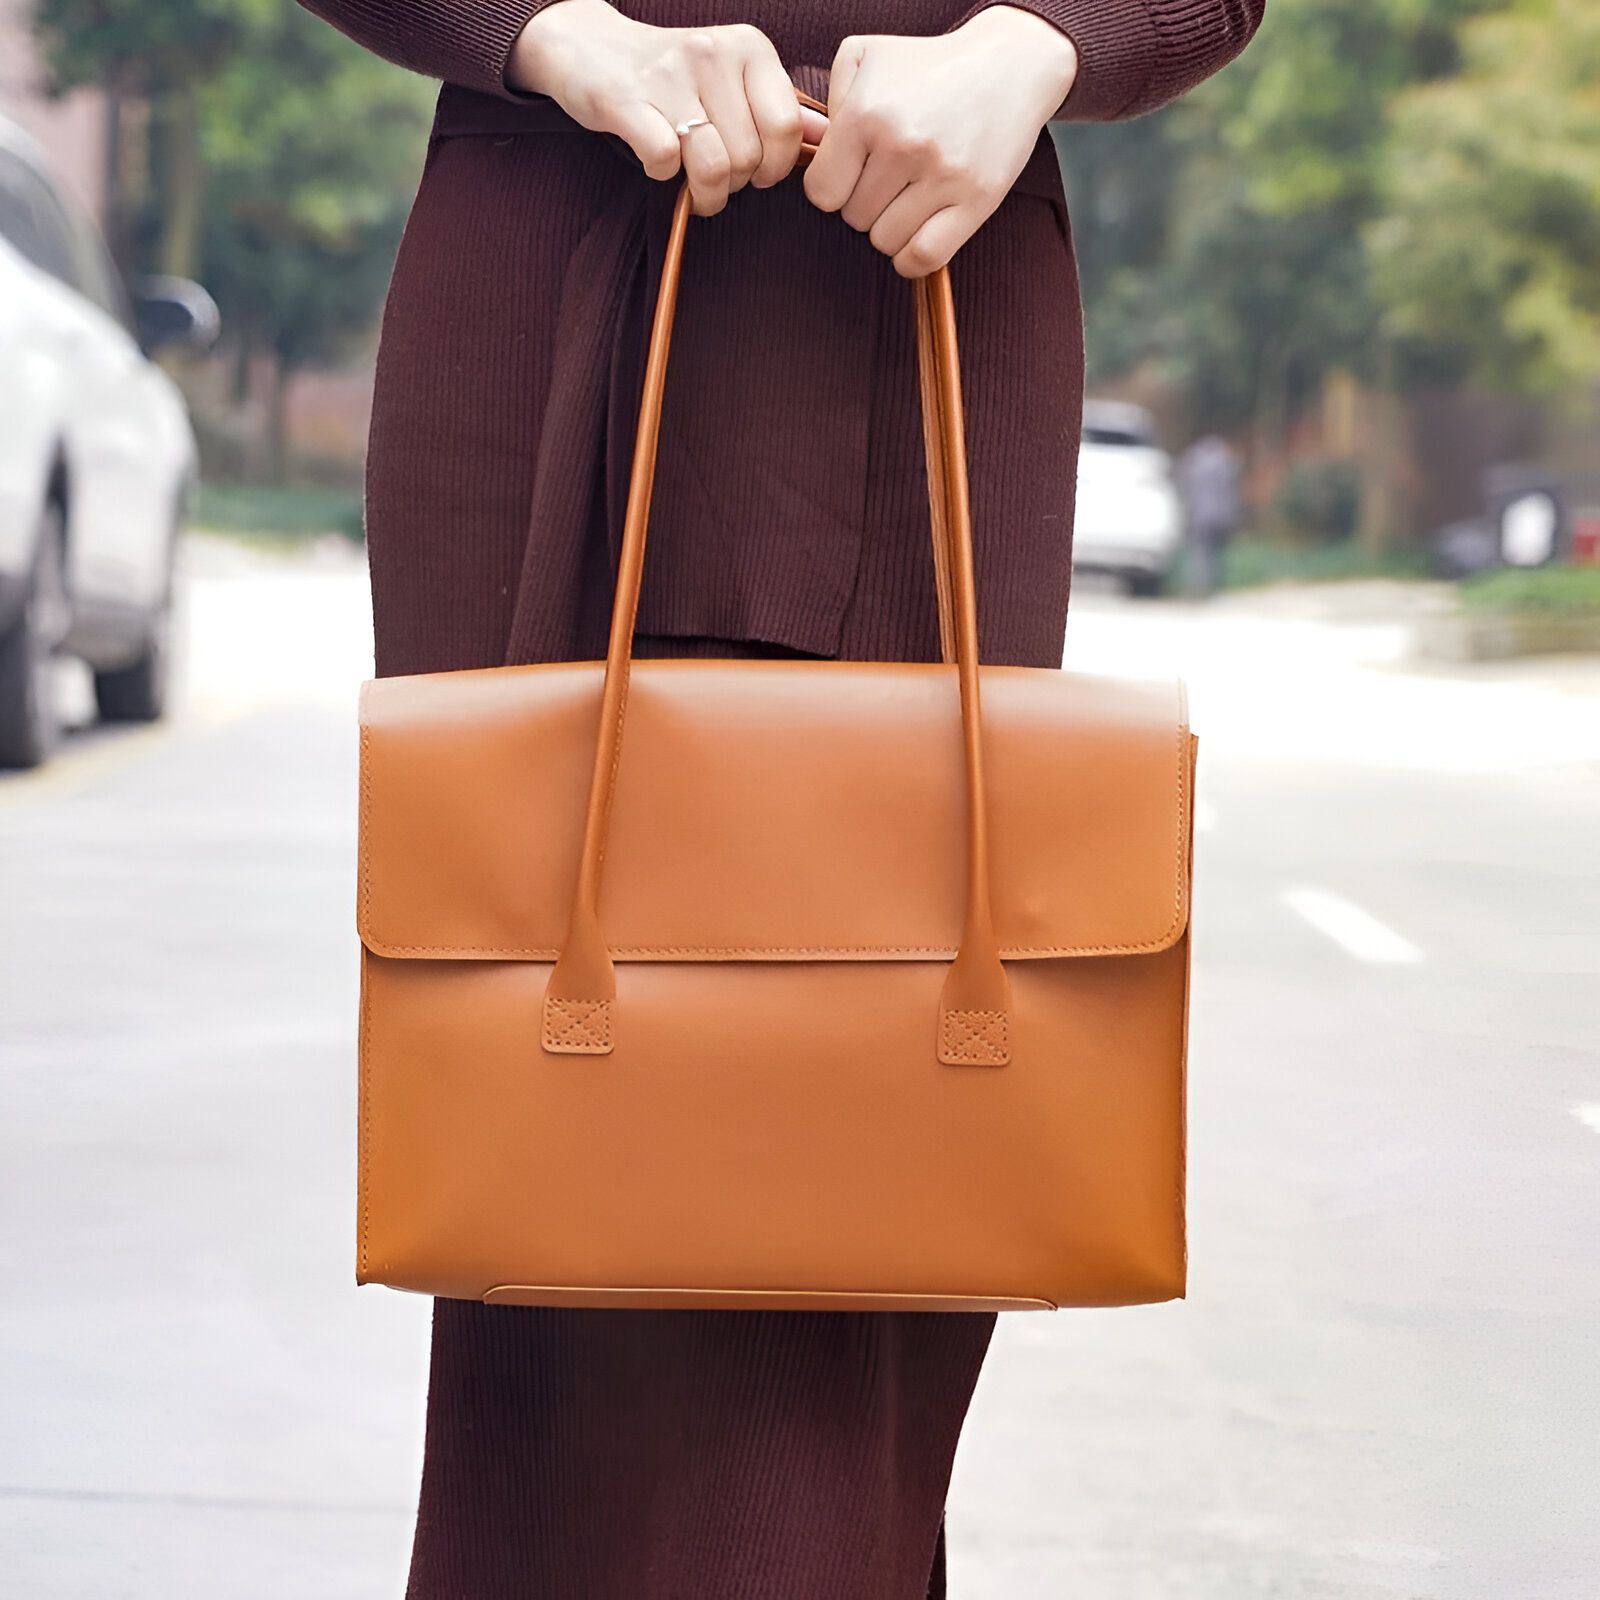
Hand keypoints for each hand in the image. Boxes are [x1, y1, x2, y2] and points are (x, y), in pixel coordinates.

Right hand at [508, 0, 823, 214]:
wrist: (590, 48)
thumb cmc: (674, 77)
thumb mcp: (735, 80)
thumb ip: (779, 109)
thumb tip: (830, 137)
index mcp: (749, 48)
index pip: (788, 130)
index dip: (774, 168)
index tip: (755, 172)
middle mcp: (713, 53)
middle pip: (750, 158)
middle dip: (736, 185)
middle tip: (715, 179)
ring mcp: (669, 75)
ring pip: (714, 167)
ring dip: (704, 194)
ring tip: (693, 188)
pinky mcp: (627, 100)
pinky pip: (665, 162)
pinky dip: (663, 176)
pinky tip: (656, 162)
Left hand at [803, 6, 1078, 275]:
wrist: (1008, 65)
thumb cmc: (928, 66)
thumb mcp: (866, 57)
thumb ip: (828, 101)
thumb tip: (809, 147)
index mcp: (867, 115)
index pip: (822, 193)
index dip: (832, 188)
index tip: (851, 173)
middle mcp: (903, 146)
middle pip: (853, 219)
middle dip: (864, 203)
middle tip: (888, 177)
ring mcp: (942, 177)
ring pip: (885, 242)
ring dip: (890, 227)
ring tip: (907, 196)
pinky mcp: (976, 201)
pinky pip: (924, 258)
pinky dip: (912, 256)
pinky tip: (917, 232)